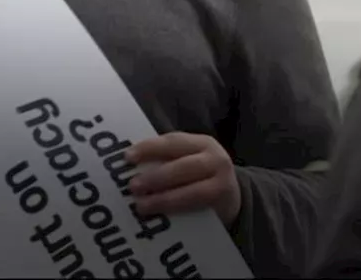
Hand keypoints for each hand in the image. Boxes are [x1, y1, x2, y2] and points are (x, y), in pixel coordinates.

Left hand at [125, 132, 240, 224]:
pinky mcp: (223, 203)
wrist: (232, 197)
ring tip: (141, 206)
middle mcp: (214, 158)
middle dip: (156, 176)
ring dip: (164, 199)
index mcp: (201, 143)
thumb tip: (129, 167)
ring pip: (191, 191)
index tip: (128, 157)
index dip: (150, 148)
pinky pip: (197, 207)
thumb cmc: (200, 177)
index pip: (173, 142)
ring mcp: (222, 181)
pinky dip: (177, 211)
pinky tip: (161, 217)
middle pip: (182, 166)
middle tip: (133, 186)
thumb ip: (166, 160)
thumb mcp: (189, 161)